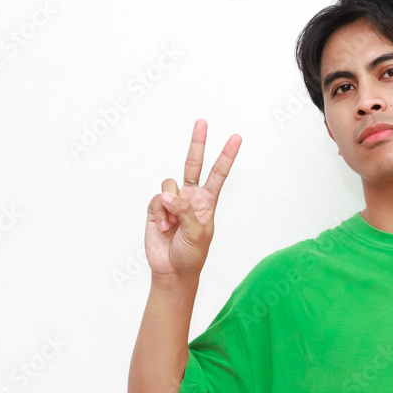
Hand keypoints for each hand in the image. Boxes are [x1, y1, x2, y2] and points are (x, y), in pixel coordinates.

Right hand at [145, 119, 241, 281]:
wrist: (172, 270)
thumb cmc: (192, 254)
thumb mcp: (198, 233)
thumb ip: (186, 212)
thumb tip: (169, 196)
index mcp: (207, 201)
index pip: (218, 174)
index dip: (226, 156)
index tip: (236, 138)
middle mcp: (190, 197)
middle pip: (193, 164)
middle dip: (197, 143)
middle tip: (202, 122)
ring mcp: (172, 201)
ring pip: (169, 185)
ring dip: (170, 205)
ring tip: (173, 225)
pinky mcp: (155, 208)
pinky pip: (156, 199)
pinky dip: (160, 213)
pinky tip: (164, 228)